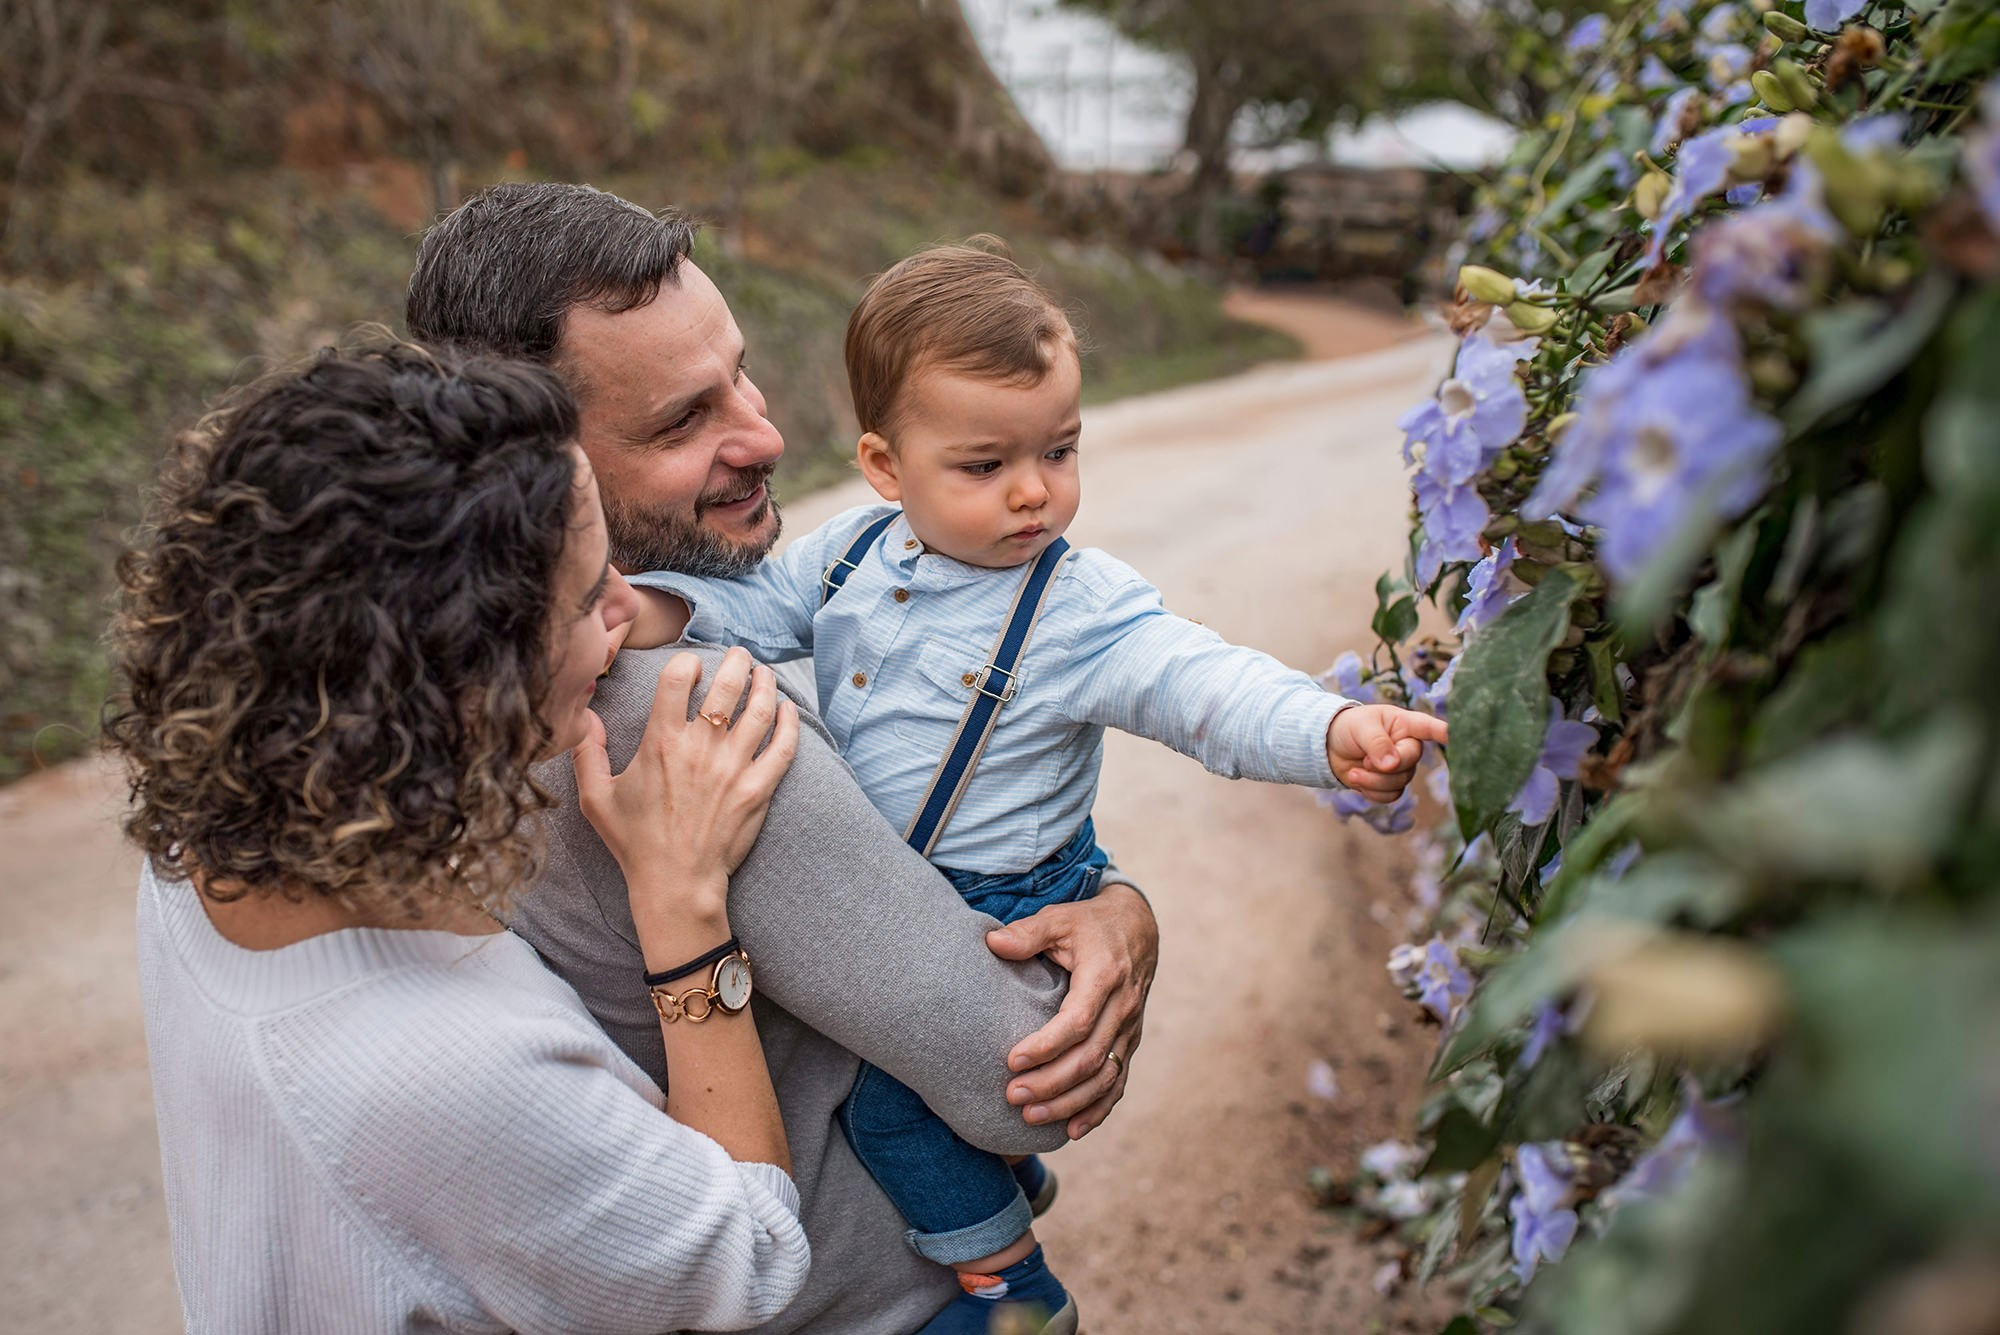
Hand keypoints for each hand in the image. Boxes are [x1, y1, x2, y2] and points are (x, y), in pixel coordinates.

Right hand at [573, 648, 798, 921]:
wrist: (676, 884)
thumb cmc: (635, 843)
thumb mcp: (596, 799)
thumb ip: (586, 753)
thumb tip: (583, 716)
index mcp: (661, 743)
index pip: (678, 678)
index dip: (687, 663)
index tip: (691, 666)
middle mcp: (700, 749)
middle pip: (727, 684)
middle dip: (737, 661)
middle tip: (740, 655)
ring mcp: (733, 768)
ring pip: (760, 709)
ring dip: (765, 684)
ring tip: (764, 674)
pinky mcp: (758, 789)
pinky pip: (783, 747)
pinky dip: (789, 722)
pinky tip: (787, 709)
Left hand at [985, 883, 1157, 1139]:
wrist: (1138, 929)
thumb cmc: (1090, 924)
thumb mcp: (1059, 918)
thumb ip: (1027, 933)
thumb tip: (991, 943)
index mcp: (1105, 976)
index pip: (1078, 1021)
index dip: (1046, 1046)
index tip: (1011, 1060)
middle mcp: (1123, 1007)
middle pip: (1090, 1057)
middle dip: (1050, 1082)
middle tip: (1012, 1095)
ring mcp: (1130, 1029)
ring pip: (1104, 1077)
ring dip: (1069, 1102)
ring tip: (1029, 1116)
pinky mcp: (1130, 1042)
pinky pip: (1118, 1083)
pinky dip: (1097, 1110)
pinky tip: (1071, 1130)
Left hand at [1326, 704, 1447, 803]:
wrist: (1329, 747)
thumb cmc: (1349, 727)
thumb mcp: (1360, 728)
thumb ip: (1377, 743)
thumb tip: (1392, 765)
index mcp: (1406, 724)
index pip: (1429, 728)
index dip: (1444, 734)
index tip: (1454, 736)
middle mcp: (1408, 746)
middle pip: (1411, 763)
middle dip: (1385, 767)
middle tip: (1365, 760)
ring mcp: (1402, 767)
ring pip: (1399, 783)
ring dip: (1374, 781)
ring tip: (1355, 771)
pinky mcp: (1390, 784)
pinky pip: (1390, 796)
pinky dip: (1372, 792)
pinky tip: (1359, 780)